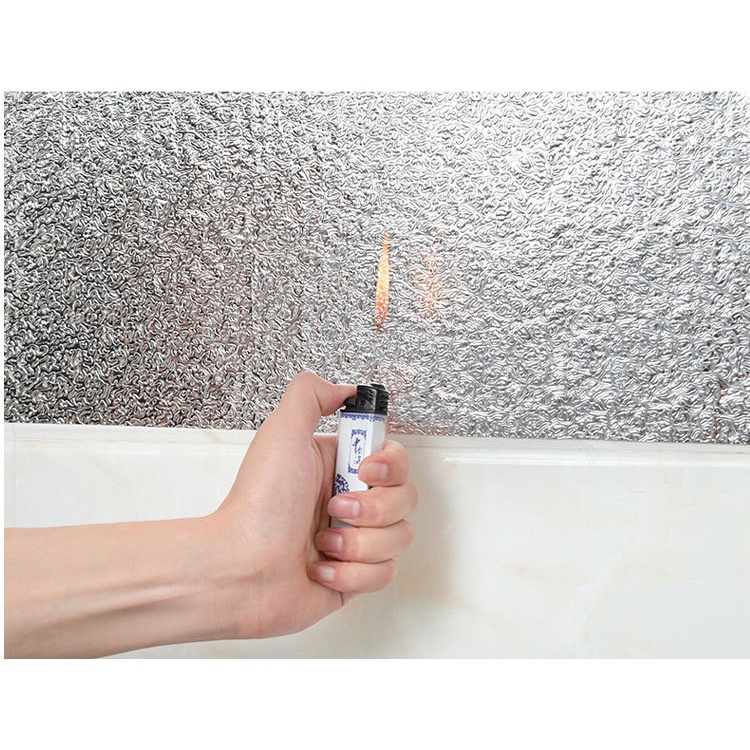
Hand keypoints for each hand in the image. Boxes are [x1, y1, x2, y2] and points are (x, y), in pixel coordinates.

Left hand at [214, 372, 416, 638]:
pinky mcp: (354, 577)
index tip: (364, 471)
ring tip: (322, 543)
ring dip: (360, 542)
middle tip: (335, 509)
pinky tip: (321, 568)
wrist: (240, 570)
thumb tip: (347, 390)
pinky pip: (385, 574)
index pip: (395, 460)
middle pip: (405, 498)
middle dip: (374, 508)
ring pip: (400, 537)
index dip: (390, 466)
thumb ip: (311, 395)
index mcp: (336, 468)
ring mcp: (353, 542)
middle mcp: (348, 502)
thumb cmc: (258, 505)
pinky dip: (352, 573)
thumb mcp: (282, 432)